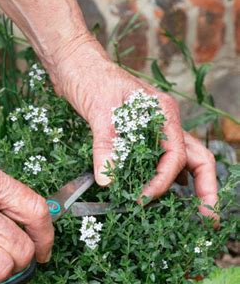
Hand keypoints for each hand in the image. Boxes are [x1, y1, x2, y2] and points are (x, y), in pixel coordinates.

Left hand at [50, 38, 217, 216]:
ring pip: (184, 162)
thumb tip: (108, 180)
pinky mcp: (140, 135)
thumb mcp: (98, 110)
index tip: (142, 199)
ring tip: (192, 215)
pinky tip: (158, 196)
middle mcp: (165, 122)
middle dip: (206, 190)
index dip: (163, 182)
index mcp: (163, 113)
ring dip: (189, 187)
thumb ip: (105, 144)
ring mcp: (155, 129)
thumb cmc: (89, 78)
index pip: (176, 156)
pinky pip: (161, 161)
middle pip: (198, 159)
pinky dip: (164, 179)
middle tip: (208, 219)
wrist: (74, 64)